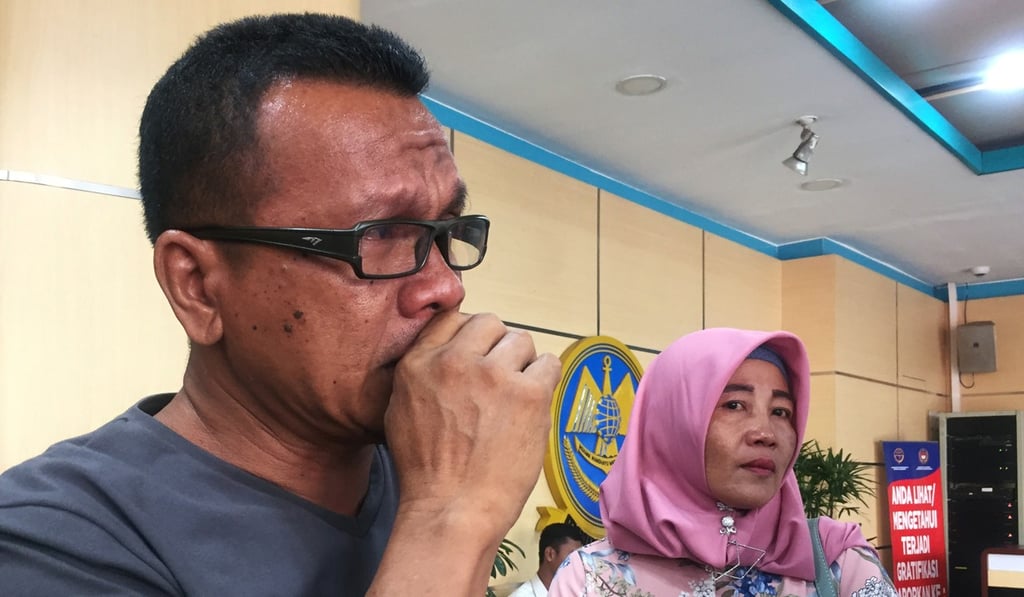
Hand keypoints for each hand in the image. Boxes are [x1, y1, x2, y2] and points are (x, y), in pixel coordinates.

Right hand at [385, 310, 560, 538]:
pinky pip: (548, 364)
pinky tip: (532, 404)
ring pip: (521, 341)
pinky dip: (544, 380)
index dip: (470, 335)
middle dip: (497, 347)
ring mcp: (494, 375)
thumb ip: (422, 373)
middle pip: (490, 324)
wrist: (452, 509)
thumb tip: (447, 352)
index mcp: (419, 362)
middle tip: (499, 379)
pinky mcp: (528, 393)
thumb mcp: (400, 409)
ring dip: (521, 364)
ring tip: (516, 396)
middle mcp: (455, 360)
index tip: (478, 353)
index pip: (452, 318)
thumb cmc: (426, 471)